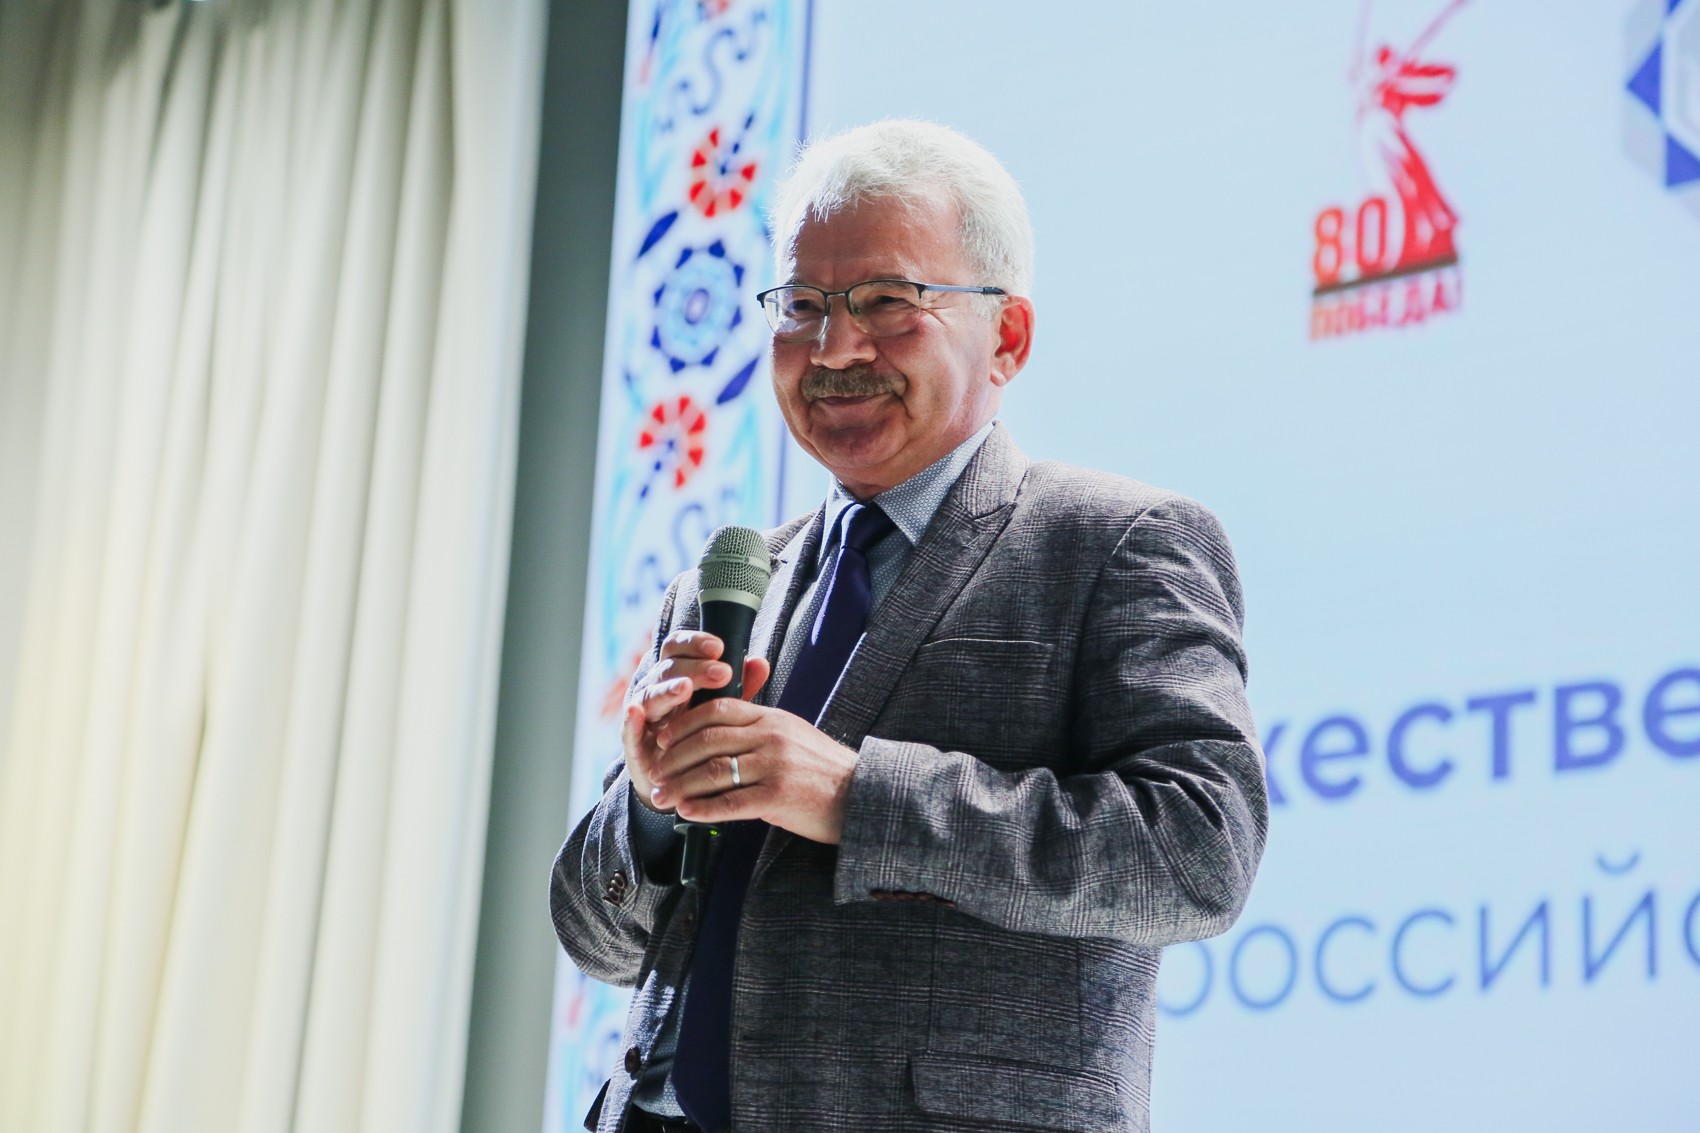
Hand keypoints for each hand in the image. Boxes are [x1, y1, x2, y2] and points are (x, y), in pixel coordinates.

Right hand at [623, 630, 770, 812]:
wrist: (678, 779)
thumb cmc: (700, 735)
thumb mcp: (721, 709)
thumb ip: (738, 687)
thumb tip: (760, 664)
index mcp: (676, 675)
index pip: (679, 648)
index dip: (695, 643)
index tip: (718, 647)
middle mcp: (656, 689)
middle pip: (669, 669)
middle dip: (695, 668)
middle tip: (721, 673)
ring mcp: (643, 715)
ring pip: (650, 695)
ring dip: (667, 690)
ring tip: (685, 688)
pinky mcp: (633, 743)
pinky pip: (628, 728)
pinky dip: (631, 720)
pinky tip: (636, 712)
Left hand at [648, 698, 858, 844]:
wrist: (861, 796)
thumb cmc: (824, 770)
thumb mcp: (794, 735)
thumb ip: (761, 729)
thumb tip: (722, 730)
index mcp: (772, 718)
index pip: (717, 710)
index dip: (684, 723)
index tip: (664, 738)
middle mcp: (771, 736)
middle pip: (707, 739)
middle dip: (673, 757)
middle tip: (653, 772)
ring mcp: (775, 765)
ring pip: (712, 771)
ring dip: (680, 785)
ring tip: (661, 797)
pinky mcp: (779, 796)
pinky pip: (731, 802)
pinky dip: (703, 808)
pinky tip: (686, 813)